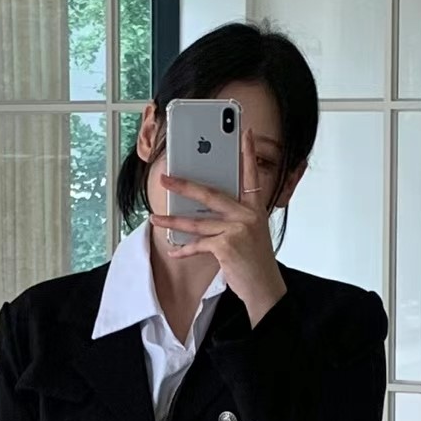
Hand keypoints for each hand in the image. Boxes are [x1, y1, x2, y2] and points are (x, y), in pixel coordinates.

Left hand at [149, 126, 287, 327]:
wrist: (264, 287)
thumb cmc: (255, 262)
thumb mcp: (251, 234)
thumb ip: (233, 219)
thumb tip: (203, 212)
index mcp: (254, 209)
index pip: (251, 176)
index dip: (248, 154)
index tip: (245, 133)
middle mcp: (247, 216)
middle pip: (210, 194)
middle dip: (184, 186)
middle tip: (166, 179)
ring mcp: (237, 230)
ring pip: (197, 222)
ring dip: (173, 221)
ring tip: (156, 218)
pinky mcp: (226, 246)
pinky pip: (199, 245)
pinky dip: (185, 249)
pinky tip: (174, 250)